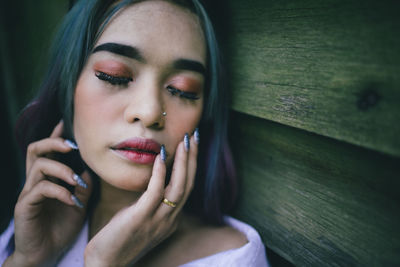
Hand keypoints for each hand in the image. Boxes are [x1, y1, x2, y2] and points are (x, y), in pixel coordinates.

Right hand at [4, 121, 92, 266]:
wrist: (47, 253)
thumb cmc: (62, 226)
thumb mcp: (79, 202)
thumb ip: (84, 185)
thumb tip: (90, 169)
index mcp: (47, 178)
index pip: (48, 150)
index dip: (55, 135)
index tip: (66, 122)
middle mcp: (35, 181)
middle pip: (34, 149)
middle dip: (53, 142)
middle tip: (72, 147)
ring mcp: (28, 193)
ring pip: (39, 166)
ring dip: (62, 170)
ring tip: (77, 181)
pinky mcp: (25, 206)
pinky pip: (41, 189)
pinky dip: (60, 192)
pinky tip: (72, 201)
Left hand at [84, 133, 197, 266]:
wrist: (105, 264)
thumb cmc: (120, 239)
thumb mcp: (142, 220)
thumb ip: (150, 204)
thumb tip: (152, 184)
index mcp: (171, 219)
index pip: (187, 187)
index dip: (191, 165)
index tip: (191, 145)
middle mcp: (170, 219)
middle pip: (189, 184)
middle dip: (193, 158)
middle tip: (193, 135)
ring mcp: (158, 220)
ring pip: (179, 187)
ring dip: (183, 162)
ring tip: (184, 141)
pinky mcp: (141, 219)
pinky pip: (155, 193)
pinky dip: (160, 173)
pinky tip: (161, 156)